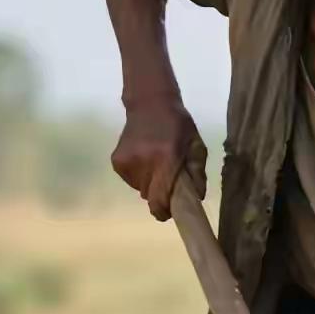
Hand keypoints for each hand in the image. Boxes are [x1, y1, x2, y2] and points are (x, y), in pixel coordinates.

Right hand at [111, 99, 206, 220]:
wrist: (149, 102)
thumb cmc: (178, 126)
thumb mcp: (196, 147)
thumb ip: (198, 175)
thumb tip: (196, 198)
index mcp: (165, 160)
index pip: (159, 200)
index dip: (165, 210)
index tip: (170, 210)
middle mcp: (143, 163)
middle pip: (151, 197)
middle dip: (161, 194)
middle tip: (168, 178)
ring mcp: (126, 163)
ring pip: (141, 189)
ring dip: (150, 183)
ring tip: (156, 162)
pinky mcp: (116, 162)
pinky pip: (131, 180)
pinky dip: (139, 175)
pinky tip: (144, 157)